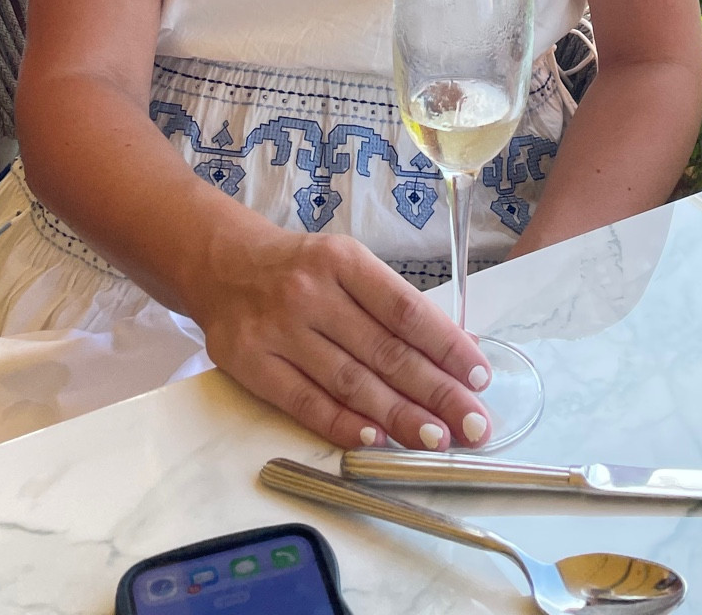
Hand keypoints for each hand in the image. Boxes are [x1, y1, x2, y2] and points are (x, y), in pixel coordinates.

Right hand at [190, 224, 492, 450]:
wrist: (222, 264)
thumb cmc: (300, 269)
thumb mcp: (347, 265)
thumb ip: (392, 305)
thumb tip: (455, 351)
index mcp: (344, 260)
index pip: (406, 310)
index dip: (447, 346)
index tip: (479, 377)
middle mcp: (311, 292)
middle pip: (384, 351)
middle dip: (435, 391)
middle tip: (473, 423)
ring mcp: (278, 329)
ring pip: (349, 381)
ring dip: (397, 416)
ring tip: (435, 439)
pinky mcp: (251, 364)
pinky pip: (304, 402)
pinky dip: (343, 424)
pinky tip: (376, 440)